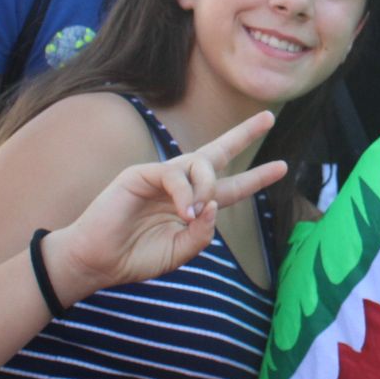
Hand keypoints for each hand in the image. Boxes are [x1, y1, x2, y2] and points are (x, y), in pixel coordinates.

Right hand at [48, 111, 282, 301]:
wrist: (97, 262)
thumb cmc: (136, 257)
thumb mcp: (181, 252)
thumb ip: (202, 233)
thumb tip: (213, 206)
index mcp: (193, 205)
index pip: (230, 186)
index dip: (256, 177)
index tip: (282, 167)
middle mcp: (181, 186)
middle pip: (217, 152)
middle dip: (244, 134)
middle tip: (269, 117)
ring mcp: (161, 177)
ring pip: (201, 163)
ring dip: (207, 186)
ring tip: (194, 213)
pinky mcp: (141, 174)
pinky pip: (175, 174)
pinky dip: (185, 193)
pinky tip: (183, 211)